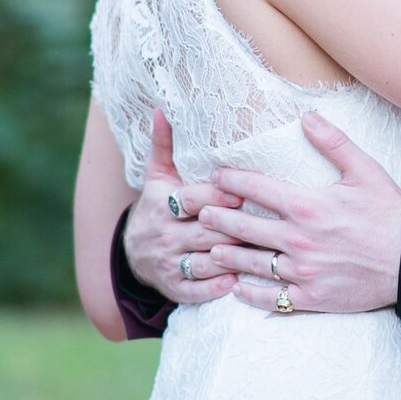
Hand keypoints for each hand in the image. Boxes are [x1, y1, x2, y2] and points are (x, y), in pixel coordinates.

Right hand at [122, 111, 247, 306]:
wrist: (133, 253)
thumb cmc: (157, 206)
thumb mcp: (157, 175)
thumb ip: (164, 144)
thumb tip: (164, 108)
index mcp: (162, 205)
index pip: (190, 200)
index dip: (215, 197)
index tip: (241, 194)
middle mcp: (164, 235)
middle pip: (203, 231)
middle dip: (233, 228)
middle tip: (267, 225)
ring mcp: (168, 263)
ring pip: (203, 261)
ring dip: (231, 258)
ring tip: (263, 254)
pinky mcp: (173, 288)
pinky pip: (195, 290)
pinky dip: (215, 288)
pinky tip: (237, 281)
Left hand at [199, 112, 400, 313]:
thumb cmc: (390, 213)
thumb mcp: (365, 170)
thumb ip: (333, 142)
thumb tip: (307, 116)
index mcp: (307, 205)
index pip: (255, 188)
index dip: (230, 179)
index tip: (215, 175)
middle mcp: (298, 239)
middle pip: (243, 227)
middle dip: (216, 217)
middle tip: (200, 212)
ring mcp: (302, 271)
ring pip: (250, 263)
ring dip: (225, 255)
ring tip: (209, 248)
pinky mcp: (311, 297)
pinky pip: (271, 298)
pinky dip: (249, 293)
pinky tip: (237, 288)